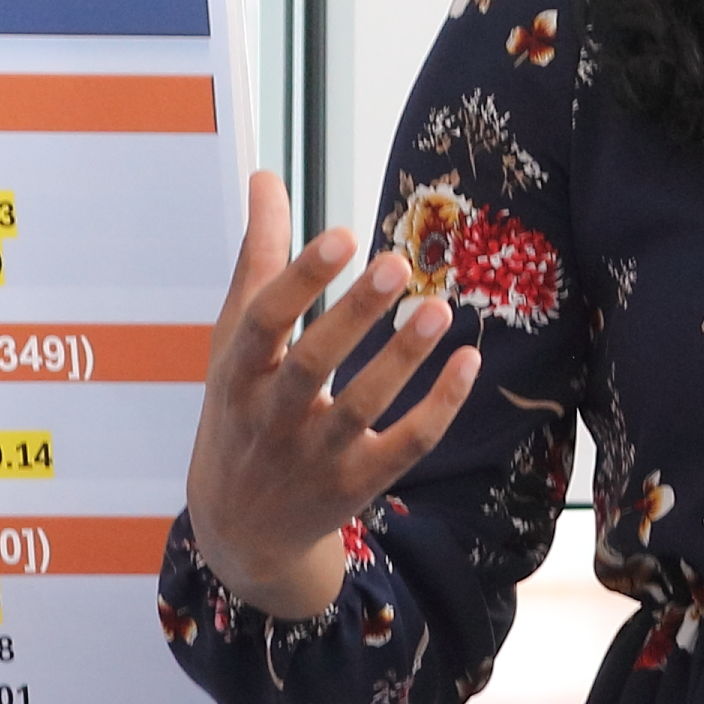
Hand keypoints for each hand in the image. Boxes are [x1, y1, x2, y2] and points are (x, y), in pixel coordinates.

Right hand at [185, 169, 477, 622]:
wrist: (241, 527)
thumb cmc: (241, 409)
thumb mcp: (235, 340)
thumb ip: (257, 259)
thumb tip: (266, 177)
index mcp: (238, 374)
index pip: (263, 323)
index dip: (300, 278)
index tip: (342, 234)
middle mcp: (272, 417)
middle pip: (312, 366)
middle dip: (353, 315)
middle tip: (396, 261)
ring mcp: (315, 457)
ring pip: (362, 408)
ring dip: (402, 359)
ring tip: (438, 307)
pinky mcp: (357, 484)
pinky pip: (404, 445)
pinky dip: (438, 407)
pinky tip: (468, 361)